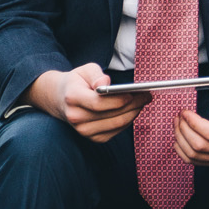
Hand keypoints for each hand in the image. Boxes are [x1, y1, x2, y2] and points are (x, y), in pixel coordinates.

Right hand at [26, 63, 148, 141]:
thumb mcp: (85, 70)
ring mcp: (83, 130)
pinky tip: (134, 110)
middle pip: (111, 114)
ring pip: (116, 124)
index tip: (134, 93)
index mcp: (72, 97)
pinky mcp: (92, 137)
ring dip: (134, 113)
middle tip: (147, 95)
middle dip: (133, 105)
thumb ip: (96, 74)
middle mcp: (75, 117)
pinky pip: (116, 130)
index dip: (118, 100)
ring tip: (143, 101)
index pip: (99, 103)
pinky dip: (128, 120)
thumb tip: (106, 82)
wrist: (60, 99)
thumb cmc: (77, 82)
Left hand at [175, 86, 208, 165]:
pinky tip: (180, 137)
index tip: (185, 112)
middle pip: (200, 145)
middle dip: (183, 130)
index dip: (193, 123)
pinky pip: (193, 161)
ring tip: (178, 125)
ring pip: (194, 155)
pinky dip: (181, 150)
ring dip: (180, 139)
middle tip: (179, 117)